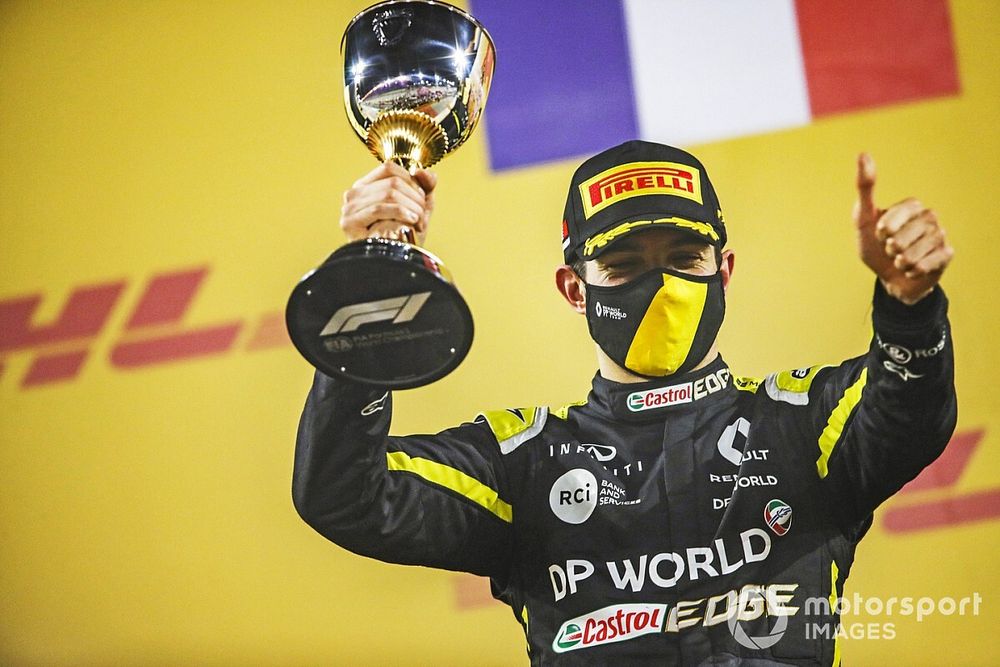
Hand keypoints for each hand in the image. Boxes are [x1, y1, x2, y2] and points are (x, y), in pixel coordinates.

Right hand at [340, 160, 436, 244]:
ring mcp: (349, 208)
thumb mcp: (419, 207)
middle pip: (392, 182)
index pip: (389, 168)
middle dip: (415, 198)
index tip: (421, 198)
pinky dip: (399, 212)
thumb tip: (422, 171)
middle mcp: (354, 194)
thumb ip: (424, 186)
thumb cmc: (403, 237)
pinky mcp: (349, 222)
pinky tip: (410, 220)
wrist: (395, 265)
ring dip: (411, 207)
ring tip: (418, 222)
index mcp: (367, 186)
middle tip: (422, 215)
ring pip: (388, 194)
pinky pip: (378, 209)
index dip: (411, 180)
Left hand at [853, 153, 953, 304]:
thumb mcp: (863, 218)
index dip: (882, 230)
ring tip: (899, 260)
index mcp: (912, 206)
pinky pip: (926, 265)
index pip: (895, 215)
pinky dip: (912, 271)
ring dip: (899, 262)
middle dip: (889, 249)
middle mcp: (929, 217)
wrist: (889, 278)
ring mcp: (940, 235)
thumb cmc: (874, 247)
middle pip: (903, 237)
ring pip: (913, 253)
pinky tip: (911, 269)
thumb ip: (865, 188)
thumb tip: (863, 153)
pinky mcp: (946, 254)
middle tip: (890, 250)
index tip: (879, 234)